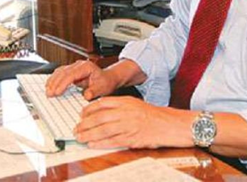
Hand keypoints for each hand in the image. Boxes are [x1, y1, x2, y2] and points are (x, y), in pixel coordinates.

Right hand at [45, 60, 118, 99]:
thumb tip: (86, 95)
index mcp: (86, 67)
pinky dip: (54, 79)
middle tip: (49, 93)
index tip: (57, 92)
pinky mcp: (71, 71)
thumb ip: (94, 91)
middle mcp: (79, 65)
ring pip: (60, 72)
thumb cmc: (105, 82)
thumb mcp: (102, 88)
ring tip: (47, 91)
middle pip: (63, 72)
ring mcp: (74, 67)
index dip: (63, 83)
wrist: (108, 78)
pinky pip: (60, 73)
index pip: (71, 74)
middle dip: (55, 83)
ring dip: (52, 81)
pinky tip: (49, 85)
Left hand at [75, 96, 191, 148]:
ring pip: (103, 129)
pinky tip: (92, 144)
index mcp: (126, 101)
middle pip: (99, 117)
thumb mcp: (135, 104)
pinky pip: (113, 141)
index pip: (102, 103)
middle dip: (85, 124)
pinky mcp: (132, 138)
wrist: (170, 125)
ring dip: (89, 134)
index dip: (88, 110)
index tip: (81, 115)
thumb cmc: (153, 115)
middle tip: (76, 128)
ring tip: (79, 137)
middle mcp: (126, 112)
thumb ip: (119, 106)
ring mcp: (129, 125)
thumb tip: (101, 111)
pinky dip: (100, 143)